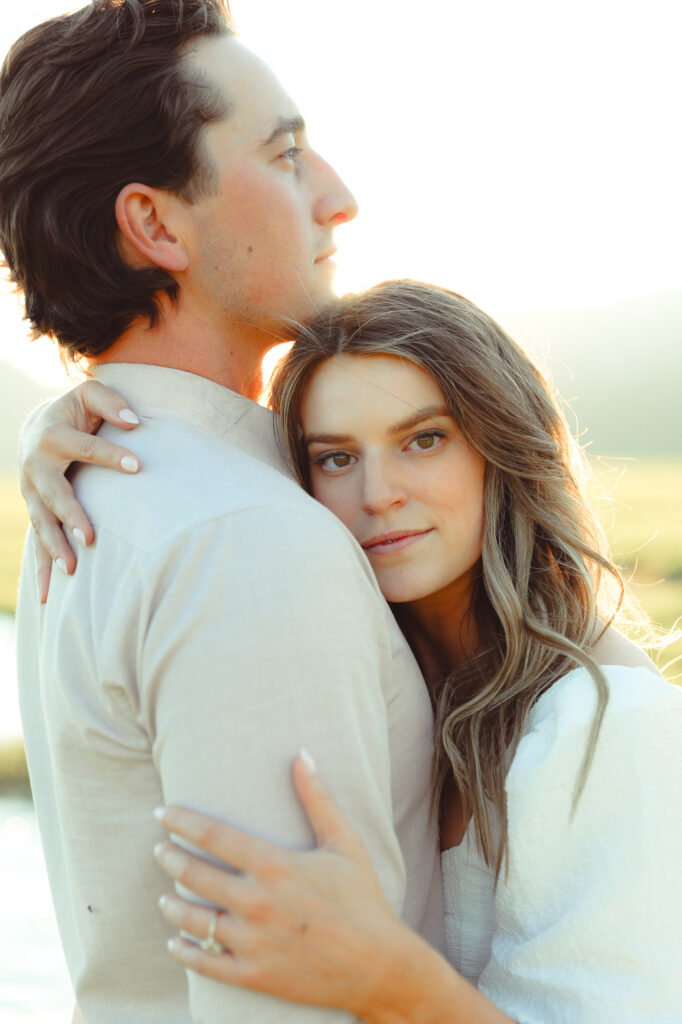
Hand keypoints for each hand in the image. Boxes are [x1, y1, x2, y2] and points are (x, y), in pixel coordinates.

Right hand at [19, 379, 140, 600]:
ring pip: (41, 523)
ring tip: (72, 570)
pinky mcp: (35, 510)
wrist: (37, 425)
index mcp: (54, 436)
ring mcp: (32, 492)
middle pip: (54, 494)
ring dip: (54, 547)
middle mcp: (37, 466)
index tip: (138, 466)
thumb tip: (135, 422)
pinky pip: (35, 543)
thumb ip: (111, 401)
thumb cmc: (74, 411)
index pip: (85, 447)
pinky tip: (48, 598)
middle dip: (70, 516)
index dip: (111, 455)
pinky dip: (41, 569)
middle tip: (91, 538)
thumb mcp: (89, 395)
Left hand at [153, 751, 408, 1018]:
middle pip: (195, 875)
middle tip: (160, 849)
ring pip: (193, 920)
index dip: (182, 821)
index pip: (213, 835)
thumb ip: (317, 798)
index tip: (163, 813)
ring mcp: (252, 942)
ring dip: (171, 905)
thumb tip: (301, 754)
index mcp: (275, 865)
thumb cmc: (363, 899)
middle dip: (171, 858)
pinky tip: (175, 943)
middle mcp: (257, 903)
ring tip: (164, 895)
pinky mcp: (254, 975)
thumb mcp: (344, 842)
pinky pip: (205, 964)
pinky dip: (184, 952)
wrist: (379, 966)